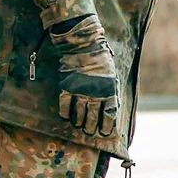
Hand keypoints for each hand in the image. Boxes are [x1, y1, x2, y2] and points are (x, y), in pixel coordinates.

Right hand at [50, 15, 118, 137]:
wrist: (83, 45)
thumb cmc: (101, 60)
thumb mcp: (112, 75)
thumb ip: (111, 92)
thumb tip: (111, 109)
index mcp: (109, 90)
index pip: (109, 115)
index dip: (106, 126)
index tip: (104, 133)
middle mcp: (95, 93)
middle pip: (93, 117)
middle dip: (92, 128)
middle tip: (90, 132)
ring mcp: (80, 91)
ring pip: (79, 115)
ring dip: (79, 123)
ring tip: (79, 126)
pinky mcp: (67, 87)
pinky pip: (65, 105)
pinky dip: (65, 114)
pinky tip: (66, 118)